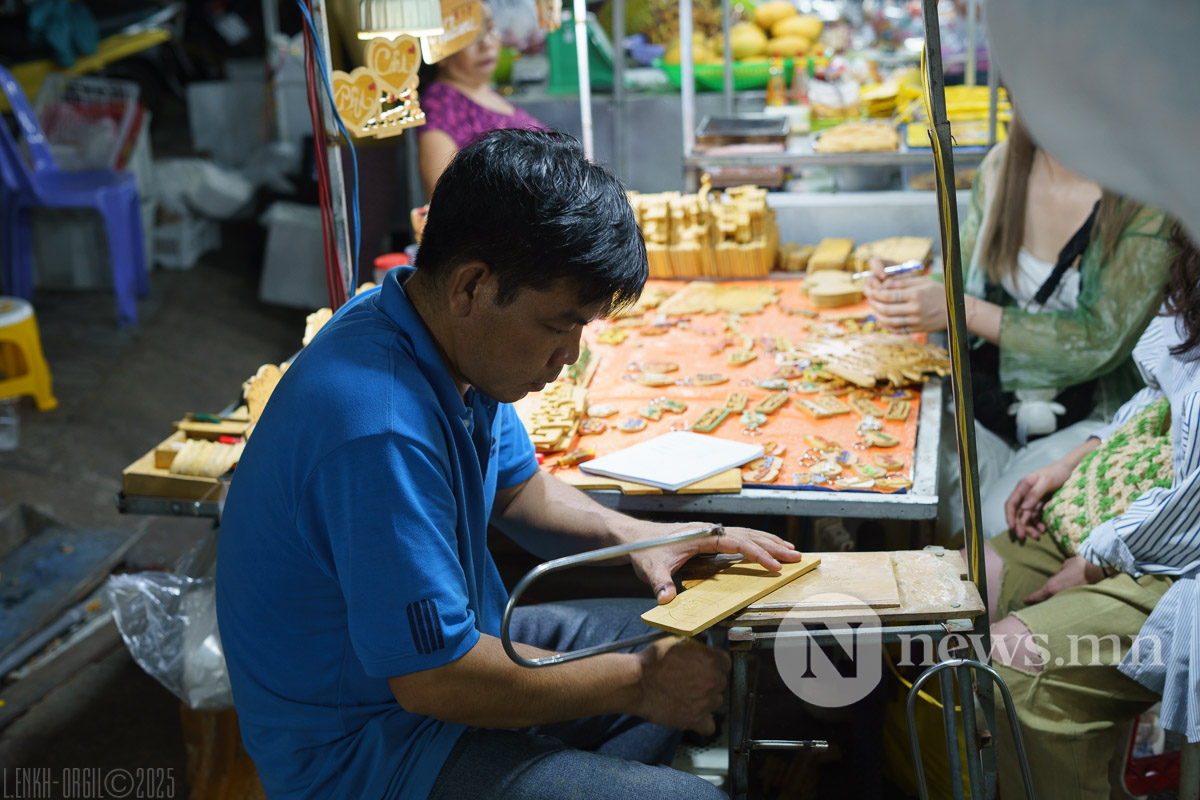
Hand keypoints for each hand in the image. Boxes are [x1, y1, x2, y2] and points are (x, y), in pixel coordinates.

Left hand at [629, 522, 800, 603]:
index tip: (774, 566)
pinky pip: (740, 538)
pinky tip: (767, 548)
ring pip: (747, 534)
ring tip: (791, 551)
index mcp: (702, 535)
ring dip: (769, 542)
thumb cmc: (644, 550)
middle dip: (773, 546)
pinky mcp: (710, 537)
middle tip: (796, 558)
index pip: (737, 543)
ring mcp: (711, 532)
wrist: (636, 537)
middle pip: (749, 535)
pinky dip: (757, 542)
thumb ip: (660, 583)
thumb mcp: (650, 568)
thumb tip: (666, 599)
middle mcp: (710, 531)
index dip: (758, 555)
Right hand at [635, 636, 729, 734]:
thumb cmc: (652, 662)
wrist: (636, 682)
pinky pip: (709, 726)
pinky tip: (695, 714)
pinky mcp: (694, 719)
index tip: (707, 667)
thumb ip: (696, 647)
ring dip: (706, 699)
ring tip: (688, 695)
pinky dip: (703, 722)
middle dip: (709, 681)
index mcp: (710, 659)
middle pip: (721, 683)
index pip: (726, 663)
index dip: (715, 664)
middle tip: (692, 680)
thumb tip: (703, 648)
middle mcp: (712, 681)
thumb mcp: (676, 642)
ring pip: (716, 702)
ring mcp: (705, 702)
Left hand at [862, 262, 945, 334]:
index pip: (889, 295)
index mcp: (916, 295)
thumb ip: (903, 283)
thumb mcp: (923, 282)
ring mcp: (916, 321)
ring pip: (889, 321)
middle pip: (886, 309)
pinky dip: (887, 326)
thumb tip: (884, 283)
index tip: (869, 290)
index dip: (876, 293)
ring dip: (878, 316)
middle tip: (869, 299)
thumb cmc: (938, 292)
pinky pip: (897, 330)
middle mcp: (915, 309)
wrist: (956, 309)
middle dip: (874, 304)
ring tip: (873, 309)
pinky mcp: (917, 329)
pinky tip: (882, 320)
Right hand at [1004, 443, 1097, 538]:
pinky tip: (1044, 529)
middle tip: (1024, 537)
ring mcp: (1035, 500)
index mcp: (1023, 487)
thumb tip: (1023, 508)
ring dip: (1030, 526)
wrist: (1073, 468)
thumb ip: (1034, 494)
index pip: (1011, 503)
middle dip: (1021, 525)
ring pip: (1028, 517)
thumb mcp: (1047, 482)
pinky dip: (1039, 524)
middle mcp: (1027, 494)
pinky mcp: (1043, 504)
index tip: (1012, 528)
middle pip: (1019, 513)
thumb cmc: (1058, 472)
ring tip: (1038, 535)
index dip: (1010, 516)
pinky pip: (1038, 516)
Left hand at [1023, 556, 1107, 603]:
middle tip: (1035, 607)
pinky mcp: (1079, 603)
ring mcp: (1069, 600)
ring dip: (1053, 606)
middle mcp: (1059, 596)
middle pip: (1047, 604)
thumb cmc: (1080, 565)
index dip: (1030, 599)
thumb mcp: (1064, 566)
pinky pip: (1068, 605)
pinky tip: (1064, 606)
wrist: (1099, 569)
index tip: (1025, 601)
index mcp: (1052, 587)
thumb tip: (1057, 577)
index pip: (1038, 596)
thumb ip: (1058, 574)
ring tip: (1048, 608)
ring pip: (1057, 605)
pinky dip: (1065, 605)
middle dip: (1042, 605)